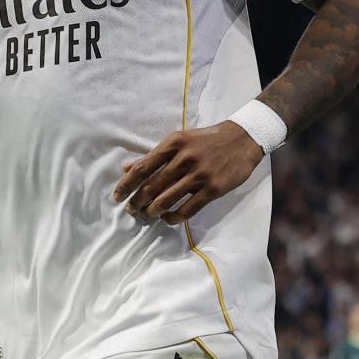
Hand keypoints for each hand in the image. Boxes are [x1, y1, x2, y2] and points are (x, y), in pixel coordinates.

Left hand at [113, 121, 264, 224]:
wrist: (242, 139)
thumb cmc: (206, 140)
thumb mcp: (179, 141)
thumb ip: (154, 156)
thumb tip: (127, 168)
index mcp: (173, 144)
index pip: (142, 168)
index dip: (126, 185)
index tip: (116, 197)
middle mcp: (184, 158)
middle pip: (152, 187)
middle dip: (137, 202)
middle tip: (132, 210)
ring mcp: (199, 175)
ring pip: (167, 200)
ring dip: (153, 212)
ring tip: (148, 215)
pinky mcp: (213, 189)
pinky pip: (188, 209)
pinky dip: (173, 218)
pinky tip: (168, 219)